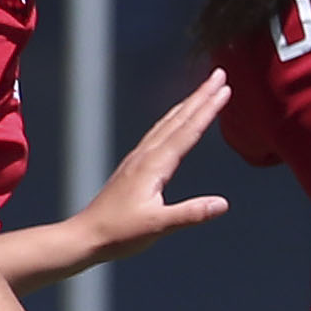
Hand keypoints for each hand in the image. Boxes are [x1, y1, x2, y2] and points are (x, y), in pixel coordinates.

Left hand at [76, 71, 233, 265]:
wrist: (86, 236)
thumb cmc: (119, 233)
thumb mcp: (158, 226)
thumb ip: (190, 213)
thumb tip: (221, 204)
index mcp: (154, 165)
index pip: (187, 131)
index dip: (208, 109)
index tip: (224, 89)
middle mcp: (145, 156)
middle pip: (178, 119)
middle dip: (201, 96)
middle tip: (219, 75)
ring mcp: (137, 159)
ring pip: (167, 123)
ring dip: (187, 104)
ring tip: (203, 91)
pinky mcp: (133, 166)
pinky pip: (157, 133)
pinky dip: (172, 120)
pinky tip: (174, 121)